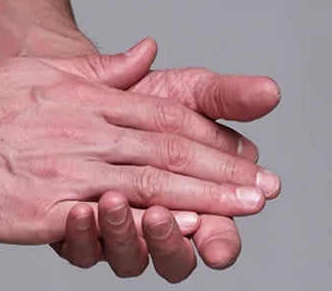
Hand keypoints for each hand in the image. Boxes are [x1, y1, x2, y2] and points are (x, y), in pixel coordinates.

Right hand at [0, 38, 269, 244]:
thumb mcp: (36, 73)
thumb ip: (97, 70)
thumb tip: (146, 53)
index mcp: (79, 96)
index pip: (159, 117)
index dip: (206, 138)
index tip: (242, 154)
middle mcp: (80, 129)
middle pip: (166, 150)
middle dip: (222, 172)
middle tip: (267, 189)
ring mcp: (65, 168)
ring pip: (149, 182)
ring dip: (204, 198)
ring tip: (245, 210)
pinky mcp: (47, 208)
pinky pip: (109, 219)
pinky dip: (151, 225)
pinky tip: (178, 233)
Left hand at [53, 48, 281, 276]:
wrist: (73, 84)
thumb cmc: (138, 93)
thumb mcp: (183, 89)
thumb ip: (224, 97)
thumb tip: (269, 90)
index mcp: (191, 198)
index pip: (215, 233)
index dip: (221, 238)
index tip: (217, 239)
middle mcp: (156, 221)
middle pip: (173, 256)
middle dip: (171, 242)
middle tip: (162, 217)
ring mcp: (115, 228)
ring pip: (128, 257)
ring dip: (124, 235)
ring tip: (115, 201)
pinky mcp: (77, 229)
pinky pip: (81, 247)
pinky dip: (82, 234)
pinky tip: (79, 211)